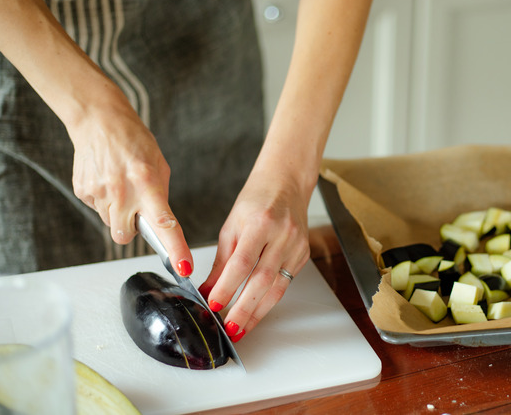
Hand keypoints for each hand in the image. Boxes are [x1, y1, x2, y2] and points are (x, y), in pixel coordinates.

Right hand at [69, 99, 193, 276]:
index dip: (176, 249)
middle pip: (126, 235)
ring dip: (119, 213)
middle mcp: (122, 191)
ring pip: (111, 224)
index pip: (165, 224)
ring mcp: (99, 193)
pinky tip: (107, 181)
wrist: (98, 121)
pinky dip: (105, 201)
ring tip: (121, 186)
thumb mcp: (159, 165)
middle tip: (135, 207)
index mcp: (147, 183)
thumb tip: (160, 224)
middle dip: (132, 228)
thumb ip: (160, 196)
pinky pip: (98, 210)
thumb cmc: (133, 141)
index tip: (184, 266)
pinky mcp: (83, 192)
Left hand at [199, 168, 310, 341]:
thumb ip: (222, 259)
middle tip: (230, 328)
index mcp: (261, 223)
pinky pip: (285, 282)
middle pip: (262, 280)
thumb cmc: (257, 199)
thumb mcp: (232, 225)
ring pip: (277, 287)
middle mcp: (282, 235)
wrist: (287, 183)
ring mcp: (296, 246)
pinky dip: (269, 299)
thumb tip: (208, 288)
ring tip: (242, 328)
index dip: (228, 286)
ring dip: (258, 311)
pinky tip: (257, 310)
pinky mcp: (303, 254)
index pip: (242, 262)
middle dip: (244, 308)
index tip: (214, 304)